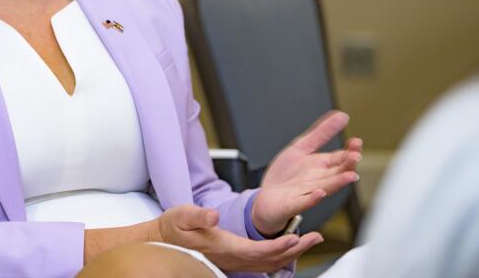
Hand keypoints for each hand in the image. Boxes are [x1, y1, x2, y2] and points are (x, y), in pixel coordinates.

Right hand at [152, 205, 322, 272]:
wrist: (163, 241)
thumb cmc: (172, 228)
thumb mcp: (181, 214)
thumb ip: (198, 214)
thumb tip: (214, 213)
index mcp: (223, 246)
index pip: (258, 249)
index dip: (278, 246)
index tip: (295, 238)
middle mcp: (232, 257)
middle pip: (270, 260)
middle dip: (294, 250)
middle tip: (315, 237)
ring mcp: (233, 261)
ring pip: (268, 263)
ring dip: (291, 254)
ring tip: (309, 240)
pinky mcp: (233, 260)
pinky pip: (261, 263)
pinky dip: (279, 256)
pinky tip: (287, 248)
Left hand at [252, 110, 362, 235]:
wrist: (267, 197)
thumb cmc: (286, 175)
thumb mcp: (301, 148)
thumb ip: (320, 133)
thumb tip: (341, 116)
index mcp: (321, 166)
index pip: (341, 158)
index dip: (350, 150)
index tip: (356, 142)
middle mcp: (319, 180)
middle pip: (338, 172)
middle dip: (348, 165)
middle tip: (356, 156)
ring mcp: (308, 192)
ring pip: (327, 187)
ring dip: (338, 182)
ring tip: (350, 175)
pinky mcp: (294, 204)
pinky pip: (305, 202)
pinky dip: (314, 199)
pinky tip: (320, 193)